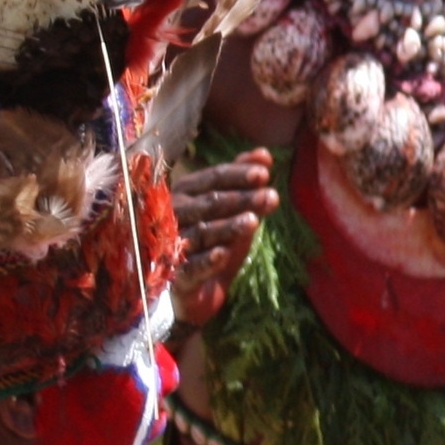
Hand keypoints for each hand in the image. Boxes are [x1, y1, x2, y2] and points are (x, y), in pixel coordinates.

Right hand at [170, 152, 278, 325]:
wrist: (199, 291)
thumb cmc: (215, 241)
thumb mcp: (233, 210)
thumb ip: (244, 181)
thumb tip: (265, 153)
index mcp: (186, 192)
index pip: (214, 178)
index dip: (238, 175)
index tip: (265, 173)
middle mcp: (175, 214)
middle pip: (210, 203)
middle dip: (242, 199)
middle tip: (272, 196)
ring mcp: (173, 244)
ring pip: (203, 232)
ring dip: (228, 227)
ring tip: (254, 221)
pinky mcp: (177, 275)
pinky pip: (192, 267)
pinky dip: (207, 261)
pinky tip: (223, 254)